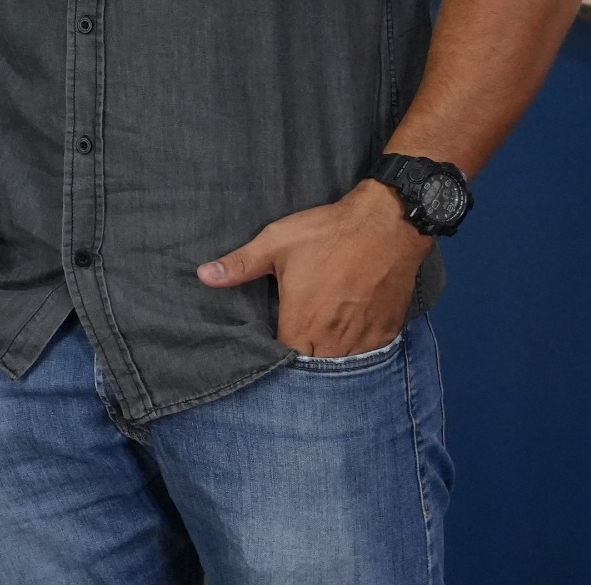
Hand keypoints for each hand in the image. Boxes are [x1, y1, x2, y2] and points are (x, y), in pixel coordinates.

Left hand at [196, 180, 429, 356]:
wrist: (386, 224)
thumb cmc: (328, 233)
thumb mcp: (276, 243)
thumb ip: (240, 265)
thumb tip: (203, 276)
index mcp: (302, 323)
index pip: (284, 361)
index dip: (277, 356)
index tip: (275, 342)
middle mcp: (333, 339)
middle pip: (313, 367)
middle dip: (304, 357)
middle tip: (299, 339)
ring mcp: (364, 338)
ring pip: (343, 364)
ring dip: (331, 356)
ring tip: (323, 338)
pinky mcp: (386, 331)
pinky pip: (369, 354)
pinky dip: (359, 349)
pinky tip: (351, 332)